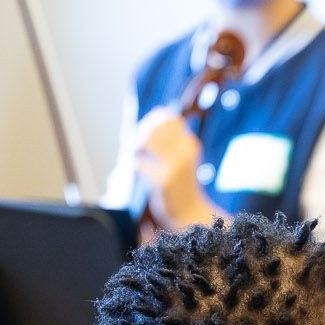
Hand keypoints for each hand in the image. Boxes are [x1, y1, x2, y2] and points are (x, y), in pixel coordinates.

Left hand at [131, 108, 220, 230]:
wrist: (191, 212)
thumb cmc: (182, 184)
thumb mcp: (184, 156)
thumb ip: (173, 138)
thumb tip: (159, 112)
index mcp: (191, 144)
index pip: (169, 118)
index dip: (153, 120)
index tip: (145, 130)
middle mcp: (185, 152)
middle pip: (154, 127)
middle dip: (139, 133)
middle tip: (135, 144)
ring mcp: (175, 166)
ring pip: (145, 142)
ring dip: (134, 146)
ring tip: (134, 154)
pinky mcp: (163, 180)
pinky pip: (139, 164)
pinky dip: (135, 165)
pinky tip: (138, 170)